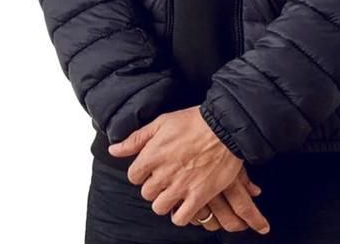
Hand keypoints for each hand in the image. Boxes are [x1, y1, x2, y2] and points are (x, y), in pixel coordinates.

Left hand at [108, 105, 270, 233]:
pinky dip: (181, 214)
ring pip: (160, 207)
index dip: (142, 172)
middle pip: (147, 193)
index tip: (152, 167)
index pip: (133, 176)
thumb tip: (114, 150)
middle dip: (155, 185)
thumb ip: (136, 138)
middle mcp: (164, 173)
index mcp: (152, 154)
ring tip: (175, 190)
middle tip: (167, 176)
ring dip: (166, 201)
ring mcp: (181, 186)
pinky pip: (181, 218)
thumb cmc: (194, 121)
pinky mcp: (199, 195)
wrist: (225, 126)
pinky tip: (186, 203)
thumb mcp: (162, 122)